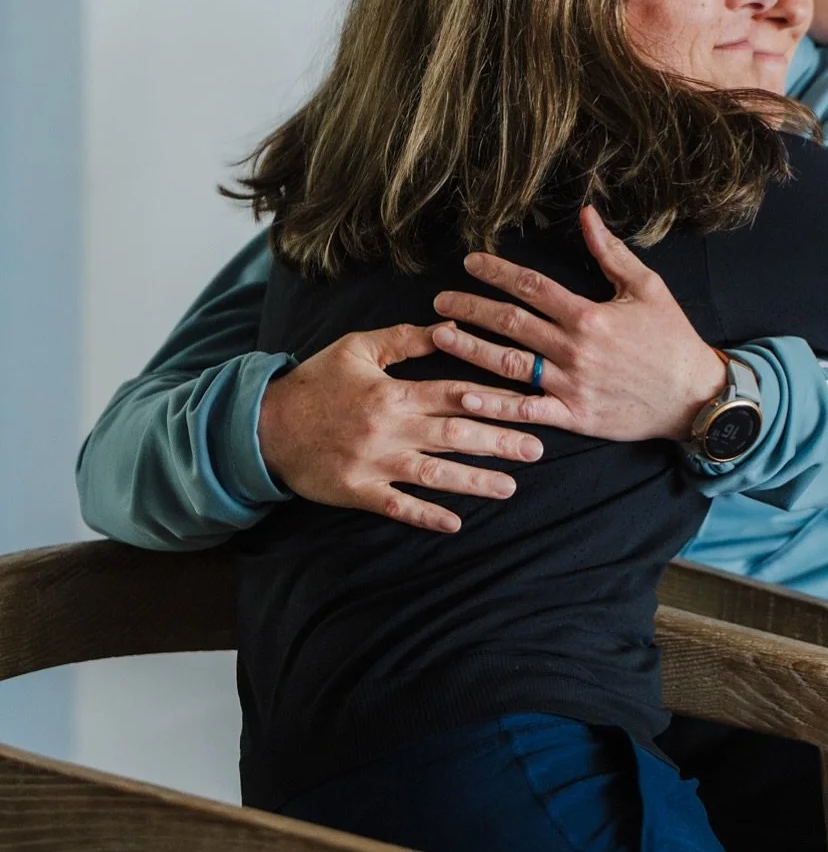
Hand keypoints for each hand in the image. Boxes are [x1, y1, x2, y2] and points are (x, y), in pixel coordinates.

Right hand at [257, 323, 544, 532]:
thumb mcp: (357, 349)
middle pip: (455, 435)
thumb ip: (405, 340)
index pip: (456, 394)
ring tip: (511, 487)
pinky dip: (425, 516)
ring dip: (475, 481)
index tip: (530, 402)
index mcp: (393, 392)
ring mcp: (374, 463)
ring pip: (434, 474)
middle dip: (500, 441)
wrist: (264, 425)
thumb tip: (450, 327)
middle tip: (538, 448)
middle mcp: (389, 428)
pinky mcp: (358, 491)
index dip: (497, 399)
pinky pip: (397, 507)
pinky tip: (455, 524)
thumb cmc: (315, 382)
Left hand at [431, 206, 726, 441]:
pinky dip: (494, 406)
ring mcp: (571, 384)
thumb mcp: (648, 287)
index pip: (531, 285)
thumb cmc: (673, 339)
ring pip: (509, 364)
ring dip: (470, 349)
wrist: (694, 396)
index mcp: (589, 314)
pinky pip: (527, 411)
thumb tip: (586, 215)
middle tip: (439, 300)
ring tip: (439, 336)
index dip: (495, 271)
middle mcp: (574, 348)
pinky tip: (465, 397)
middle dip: (470, 308)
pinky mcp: (574, 415)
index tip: (469, 262)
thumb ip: (611, 252)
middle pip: (510, 322)